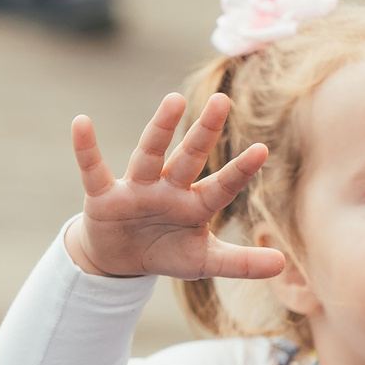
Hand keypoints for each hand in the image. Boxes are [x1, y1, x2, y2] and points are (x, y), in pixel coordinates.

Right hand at [66, 94, 284, 280]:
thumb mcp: (203, 262)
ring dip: (160, 129)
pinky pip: (93, 170)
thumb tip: (284, 264)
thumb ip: (241, 263)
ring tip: (174, 101)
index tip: (262, 150)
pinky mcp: (104, 197)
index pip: (221, 186)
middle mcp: (168, 189)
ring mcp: (136, 189)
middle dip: (204, 132)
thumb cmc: (166, 251)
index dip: (239, 171)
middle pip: (188, 158)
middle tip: (223, 101)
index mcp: (194, 204)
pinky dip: (85, 149)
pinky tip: (81, 123)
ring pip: (149, 155)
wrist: (119, 260)